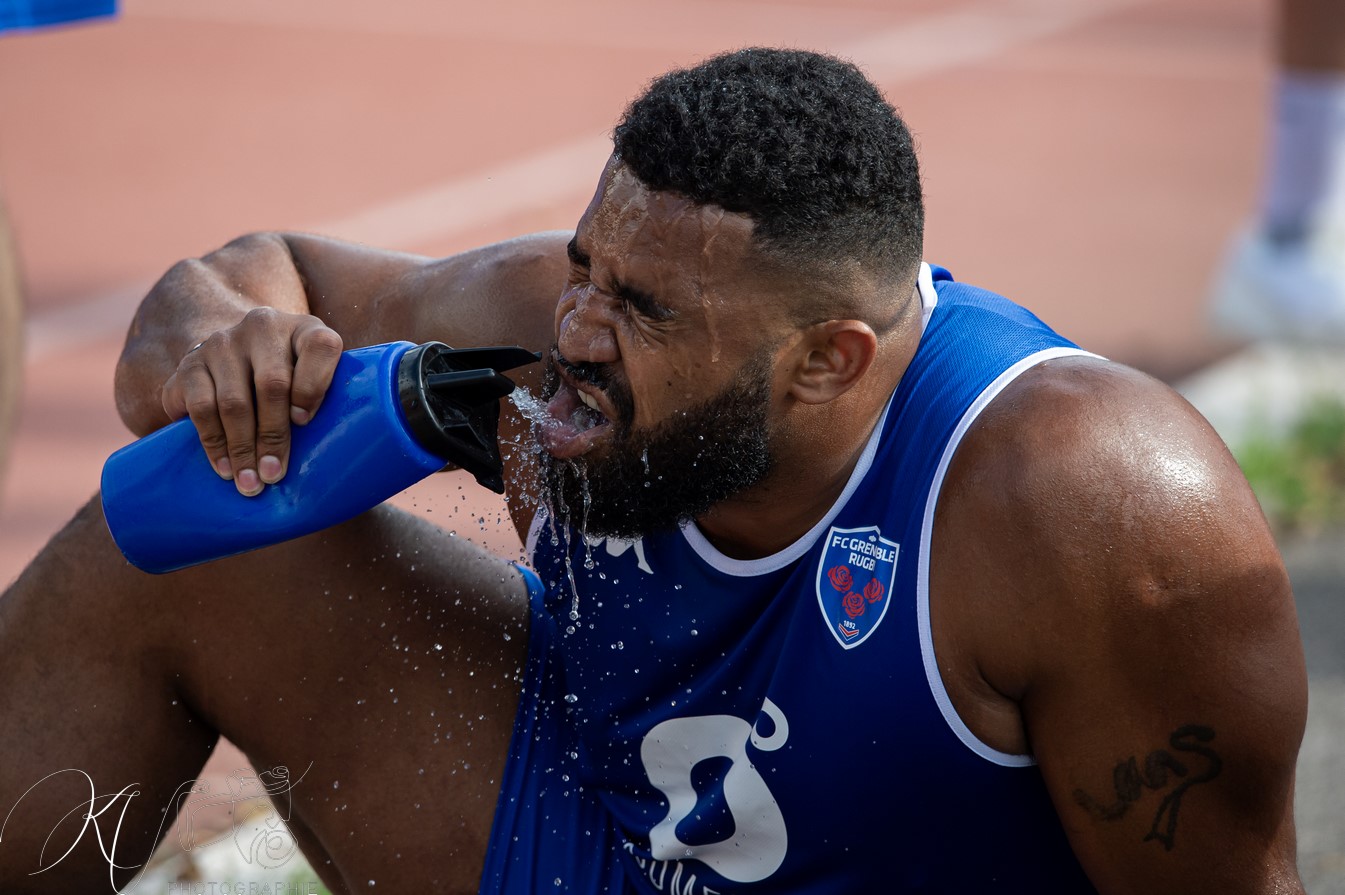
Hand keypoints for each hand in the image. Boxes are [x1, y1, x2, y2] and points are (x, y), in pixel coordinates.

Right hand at [161, 308, 343, 495]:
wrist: (235, 356)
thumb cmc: (292, 381)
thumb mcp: (316, 380)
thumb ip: (331, 401)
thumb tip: (340, 461)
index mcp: (306, 329)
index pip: (321, 346)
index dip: (314, 386)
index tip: (304, 422)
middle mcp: (264, 327)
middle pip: (273, 384)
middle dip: (273, 436)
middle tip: (273, 474)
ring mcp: (223, 342)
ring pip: (234, 401)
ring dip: (242, 448)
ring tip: (250, 482)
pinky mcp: (191, 362)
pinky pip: (200, 407)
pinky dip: (213, 442)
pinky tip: (224, 466)